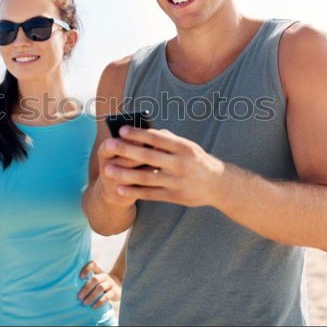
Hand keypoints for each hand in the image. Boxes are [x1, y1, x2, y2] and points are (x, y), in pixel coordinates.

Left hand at [77, 261, 121, 307]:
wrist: (117, 287)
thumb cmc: (101, 283)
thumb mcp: (96, 278)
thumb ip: (87, 278)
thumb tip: (70, 285)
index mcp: (99, 271)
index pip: (93, 264)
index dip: (87, 269)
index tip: (80, 277)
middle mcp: (105, 276)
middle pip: (95, 279)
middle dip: (86, 288)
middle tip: (79, 297)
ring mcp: (110, 284)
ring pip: (100, 288)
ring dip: (91, 296)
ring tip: (85, 303)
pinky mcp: (114, 292)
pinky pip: (107, 297)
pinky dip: (99, 302)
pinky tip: (93, 306)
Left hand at [102, 126, 225, 207]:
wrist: (218, 185)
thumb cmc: (197, 160)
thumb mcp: (188, 146)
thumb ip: (168, 139)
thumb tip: (145, 132)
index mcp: (184, 147)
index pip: (158, 138)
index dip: (139, 134)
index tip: (122, 130)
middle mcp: (181, 164)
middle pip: (149, 157)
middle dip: (127, 151)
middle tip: (109, 146)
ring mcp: (177, 181)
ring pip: (146, 177)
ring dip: (125, 174)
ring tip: (107, 170)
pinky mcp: (175, 196)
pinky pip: (151, 194)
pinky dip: (134, 191)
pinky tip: (119, 188)